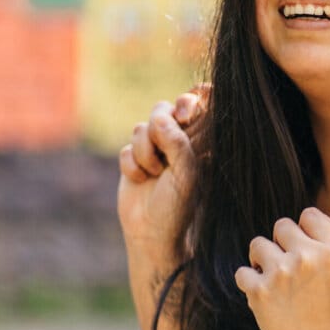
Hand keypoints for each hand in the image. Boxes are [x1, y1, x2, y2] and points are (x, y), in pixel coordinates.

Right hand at [116, 94, 202, 267]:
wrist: (151, 231)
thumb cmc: (178, 203)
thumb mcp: (186, 171)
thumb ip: (177, 141)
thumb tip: (160, 117)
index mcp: (202, 140)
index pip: (202, 101)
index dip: (192, 98)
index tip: (185, 115)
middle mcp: (180, 140)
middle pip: (166, 107)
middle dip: (161, 123)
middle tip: (164, 140)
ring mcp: (156, 148)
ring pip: (143, 126)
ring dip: (146, 151)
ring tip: (154, 173)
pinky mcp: (134, 157)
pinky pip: (127, 146)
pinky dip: (131, 164)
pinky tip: (140, 180)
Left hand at [235, 208, 329, 329]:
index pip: (308, 215)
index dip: (304, 228)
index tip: (303, 244)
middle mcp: (307, 258)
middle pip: (281, 226)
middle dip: (281, 242)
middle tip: (284, 260)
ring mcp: (281, 274)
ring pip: (257, 245)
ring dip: (261, 259)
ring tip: (269, 273)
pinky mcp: (260, 292)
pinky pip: (242, 273)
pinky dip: (248, 281)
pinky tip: (259, 290)